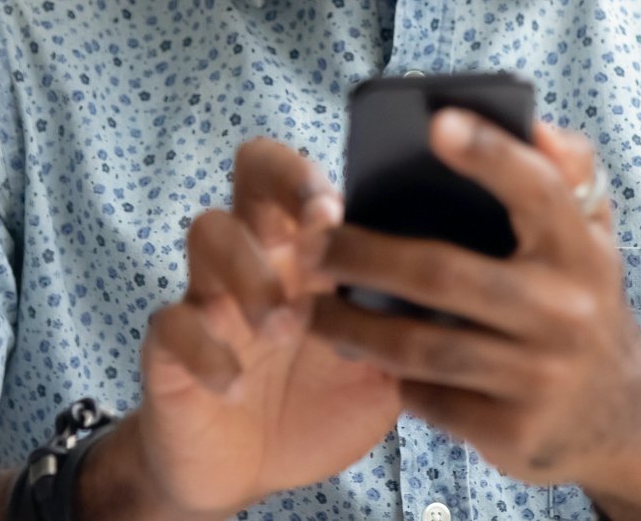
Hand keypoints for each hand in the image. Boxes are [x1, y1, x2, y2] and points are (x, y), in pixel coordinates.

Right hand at [125, 137, 402, 517]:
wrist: (252, 469)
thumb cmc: (320, 401)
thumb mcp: (381, 365)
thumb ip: (410, 325)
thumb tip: (468, 289)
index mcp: (309, 249)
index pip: (302, 174)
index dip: (312, 176)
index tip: (338, 209)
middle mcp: (258, 254)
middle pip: (250, 171)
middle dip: (280, 185)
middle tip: (312, 229)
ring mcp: (209, 294)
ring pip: (208, 232)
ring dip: (249, 272)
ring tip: (281, 327)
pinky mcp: (171, 346)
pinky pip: (172, 324)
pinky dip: (205, 350)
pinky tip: (234, 385)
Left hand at [307, 112, 640, 500]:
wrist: (623, 416)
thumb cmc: (581, 298)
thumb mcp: (592, 235)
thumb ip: (569, 172)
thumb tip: (537, 128)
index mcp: (581, 251)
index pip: (539, 191)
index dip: (491, 155)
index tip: (437, 123)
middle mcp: (565, 312)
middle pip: (443, 275)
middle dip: (363, 256)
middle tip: (309, 245)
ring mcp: (538, 377)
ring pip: (421, 347)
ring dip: (351, 325)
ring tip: (308, 306)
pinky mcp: (511, 431)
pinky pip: (427, 398)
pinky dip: (389, 376)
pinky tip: (362, 356)